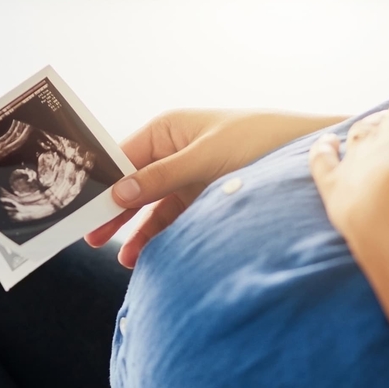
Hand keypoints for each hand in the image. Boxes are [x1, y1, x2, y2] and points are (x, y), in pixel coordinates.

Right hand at [86, 109, 344, 266]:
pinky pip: (174, 218)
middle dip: (113, 211)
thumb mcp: (203, 159)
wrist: (306, 154)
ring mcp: (189, 176)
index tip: (82, 208)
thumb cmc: (257, 140)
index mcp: (168, 129)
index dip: (101, 182)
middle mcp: (174, 151)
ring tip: (123, 258)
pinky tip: (148, 254)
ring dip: (137, 230)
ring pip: (152, 206)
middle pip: (133, 184)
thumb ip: (160, 178)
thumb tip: (117, 194)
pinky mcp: (205, 198)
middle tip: (91, 237)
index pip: (122, 156)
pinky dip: (160, 235)